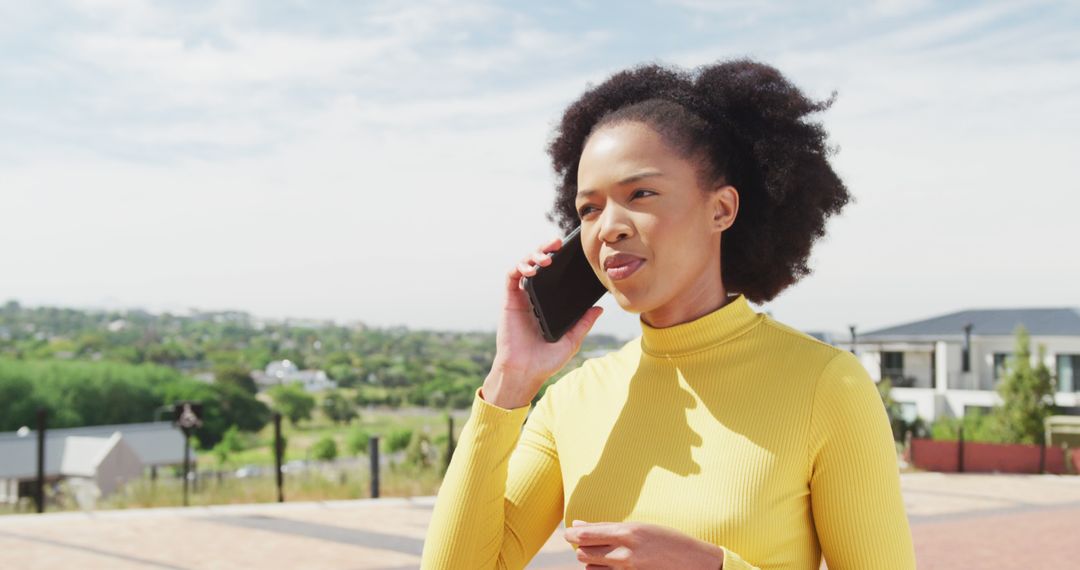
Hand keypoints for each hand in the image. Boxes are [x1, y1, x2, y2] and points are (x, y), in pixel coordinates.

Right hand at [481, 238, 603, 408]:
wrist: (525, 372)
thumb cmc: (546, 360)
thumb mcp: (572, 340)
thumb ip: (583, 323)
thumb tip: (599, 309)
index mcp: (548, 303)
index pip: (553, 274)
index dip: (559, 259)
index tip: (570, 250)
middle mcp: (534, 297)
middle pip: (538, 264)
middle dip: (545, 249)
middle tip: (557, 243)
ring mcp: (521, 298)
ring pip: (524, 265)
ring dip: (533, 255)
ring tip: (546, 258)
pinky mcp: (509, 301)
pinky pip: (511, 277)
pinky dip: (520, 267)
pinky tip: (532, 269)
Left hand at [564, 520, 724, 568]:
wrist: (695, 564)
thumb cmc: (668, 540)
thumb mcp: (640, 527)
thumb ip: (607, 527)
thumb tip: (577, 524)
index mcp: (628, 533)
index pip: (585, 535)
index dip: (572, 534)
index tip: (569, 533)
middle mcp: (626, 554)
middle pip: (583, 553)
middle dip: (583, 548)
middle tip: (591, 543)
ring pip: (590, 569)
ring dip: (593, 562)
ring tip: (608, 554)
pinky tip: (613, 566)